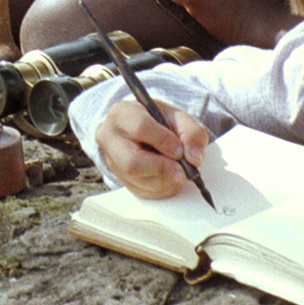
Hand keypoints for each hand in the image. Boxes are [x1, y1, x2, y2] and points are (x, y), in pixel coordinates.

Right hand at [95, 99, 211, 199]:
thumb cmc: (158, 121)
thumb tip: (194, 159)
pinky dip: (161, 188)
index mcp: (121, 113)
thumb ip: (191, 133)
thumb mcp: (177, 117)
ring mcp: (111, 160)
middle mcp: (109, 137)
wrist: (143, 129)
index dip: (163, 141)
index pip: (140, 128)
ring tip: (178, 172)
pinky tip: (170, 178)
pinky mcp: (118, 178)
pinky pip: (140, 191)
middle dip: (162, 168)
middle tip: (182, 171)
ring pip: (136, 179)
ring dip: (164, 180)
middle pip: (131, 161)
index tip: (180, 151)